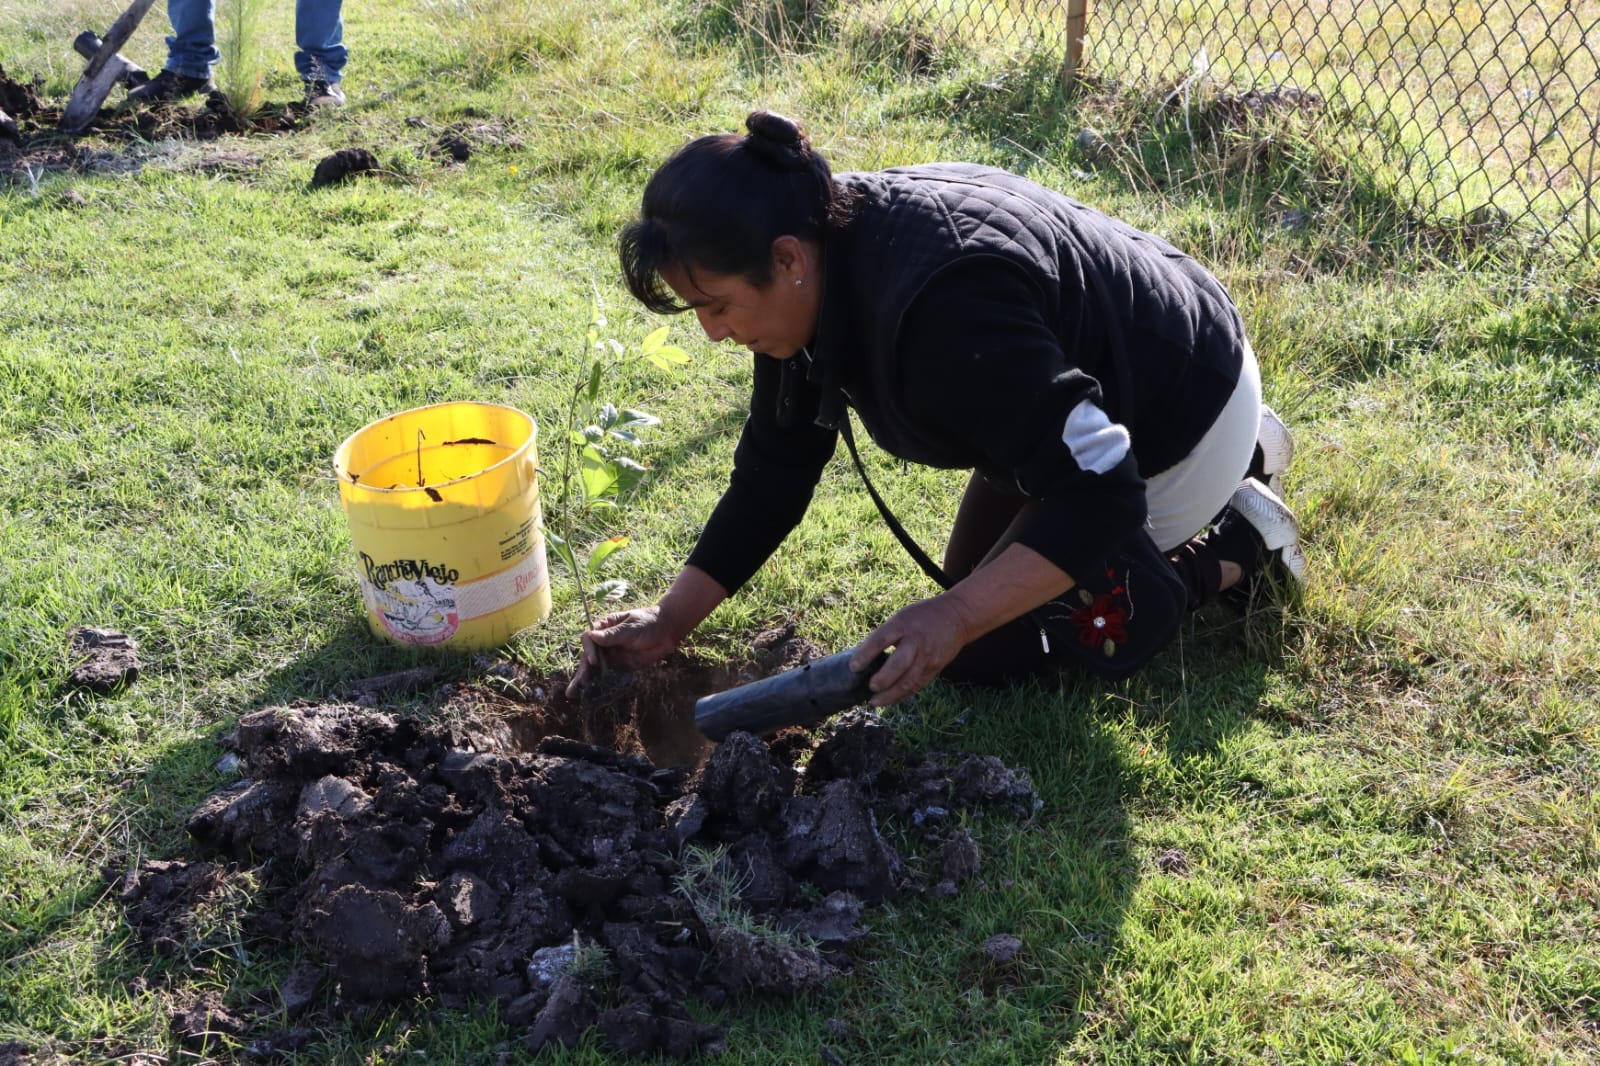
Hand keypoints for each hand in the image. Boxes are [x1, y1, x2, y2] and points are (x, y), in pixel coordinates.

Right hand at [566, 604, 682, 697]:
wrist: (668, 631)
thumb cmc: (649, 622)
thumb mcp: (631, 628)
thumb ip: (613, 635)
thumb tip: (592, 636)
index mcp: (604, 627)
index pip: (589, 639)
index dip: (588, 651)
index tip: (594, 662)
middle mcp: (605, 642)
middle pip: (588, 657)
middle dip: (582, 671)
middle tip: (574, 688)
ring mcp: (612, 655)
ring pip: (596, 668)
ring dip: (586, 680)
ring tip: (573, 694)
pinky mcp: (621, 666)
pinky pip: (609, 675)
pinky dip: (601, 684)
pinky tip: (592, 694)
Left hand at [849, 596, 973, 705]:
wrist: (957, 617)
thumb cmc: (921, 616)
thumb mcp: (901, 617)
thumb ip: (886, 635)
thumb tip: (863, 657)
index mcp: (903, 624)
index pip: (881, 640)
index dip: (865, 654)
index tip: (854, 667)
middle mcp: (916, 641)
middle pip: (898, 664)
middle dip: (882, 679)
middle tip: (870, 687)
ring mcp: (928, 656)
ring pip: (909, 681)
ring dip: (890, 695)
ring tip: (875, 702)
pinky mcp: (935, 668)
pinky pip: (917, 685)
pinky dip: (902, 695)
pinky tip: (890, 700)